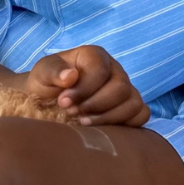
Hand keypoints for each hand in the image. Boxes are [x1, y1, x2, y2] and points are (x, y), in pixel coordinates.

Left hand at [24, 44, 148, 126]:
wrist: (46, 102)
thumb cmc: (46, 84)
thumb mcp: (42, 74)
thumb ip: (53, 71)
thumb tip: (70, 76)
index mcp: (94, 56)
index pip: (100, 70)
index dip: (83, 89)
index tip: (64, 102)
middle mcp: (114, 70)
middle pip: (120, 88)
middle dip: (95, 105)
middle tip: (73, 114)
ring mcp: (125, 89)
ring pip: (133, 103)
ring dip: (108, 117)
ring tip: (83, 123)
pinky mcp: (129, 107)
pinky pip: (141, 115)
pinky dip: (126, 124)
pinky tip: (103, 128)